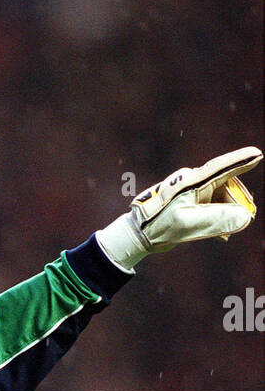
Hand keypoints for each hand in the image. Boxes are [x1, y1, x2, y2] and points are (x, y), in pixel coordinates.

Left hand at [96, 147, 261, 269]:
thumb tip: (244, 218)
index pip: (222, 168)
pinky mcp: (187, 205)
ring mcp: (190, 193)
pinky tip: (222, 236)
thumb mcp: (190, 223)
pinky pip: (209, 208)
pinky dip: (217, 220)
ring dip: (227, 214)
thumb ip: (218, 220)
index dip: (241, 161)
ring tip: (233, 231)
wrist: (137, 234)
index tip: (258, 154)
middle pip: (224, 186)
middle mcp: (192, 183)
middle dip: (238, 201)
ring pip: (218, 199)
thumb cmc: (160, 225)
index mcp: (193, 182)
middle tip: (249, 215)